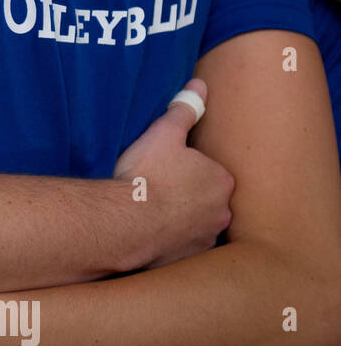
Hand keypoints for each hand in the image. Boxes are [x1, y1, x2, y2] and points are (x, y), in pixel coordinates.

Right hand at [113, 78, 233, 268]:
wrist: (124, 223)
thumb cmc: (145, 175)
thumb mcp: (162, 134)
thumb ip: (184, 110)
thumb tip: (199, 85)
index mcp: (221, 180)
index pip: (209, 171)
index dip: (185, 169)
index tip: (163, 170)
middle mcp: (221, 212)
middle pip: (206, 201)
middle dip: (186, 198)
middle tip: (156, 191)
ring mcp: (203, 239)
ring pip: (194, 226)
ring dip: (178, 221)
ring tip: (149, 215)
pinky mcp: (184, 260)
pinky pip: (178, 248)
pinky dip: (166, 243)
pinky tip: (145, 235)